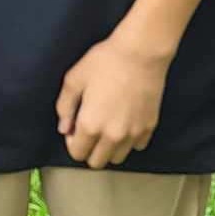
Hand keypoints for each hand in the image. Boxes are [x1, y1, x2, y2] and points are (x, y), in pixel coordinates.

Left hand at [56, 33, 170, 168]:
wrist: (141, 53)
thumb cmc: (104, 62)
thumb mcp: (74, 79)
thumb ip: (64, 107)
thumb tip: (64, 128)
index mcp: (91, 125)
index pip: (77, 154)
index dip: (72, 142)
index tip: (75, 127)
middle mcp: (113, 136)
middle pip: (97, 162)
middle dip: (89, 149)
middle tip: (90, 128)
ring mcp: (134, 134)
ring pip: (118, 158)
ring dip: (109, 148)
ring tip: (107, 126)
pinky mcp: (150, 127)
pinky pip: (137, 146)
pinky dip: (129, 140)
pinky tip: (125, 121)